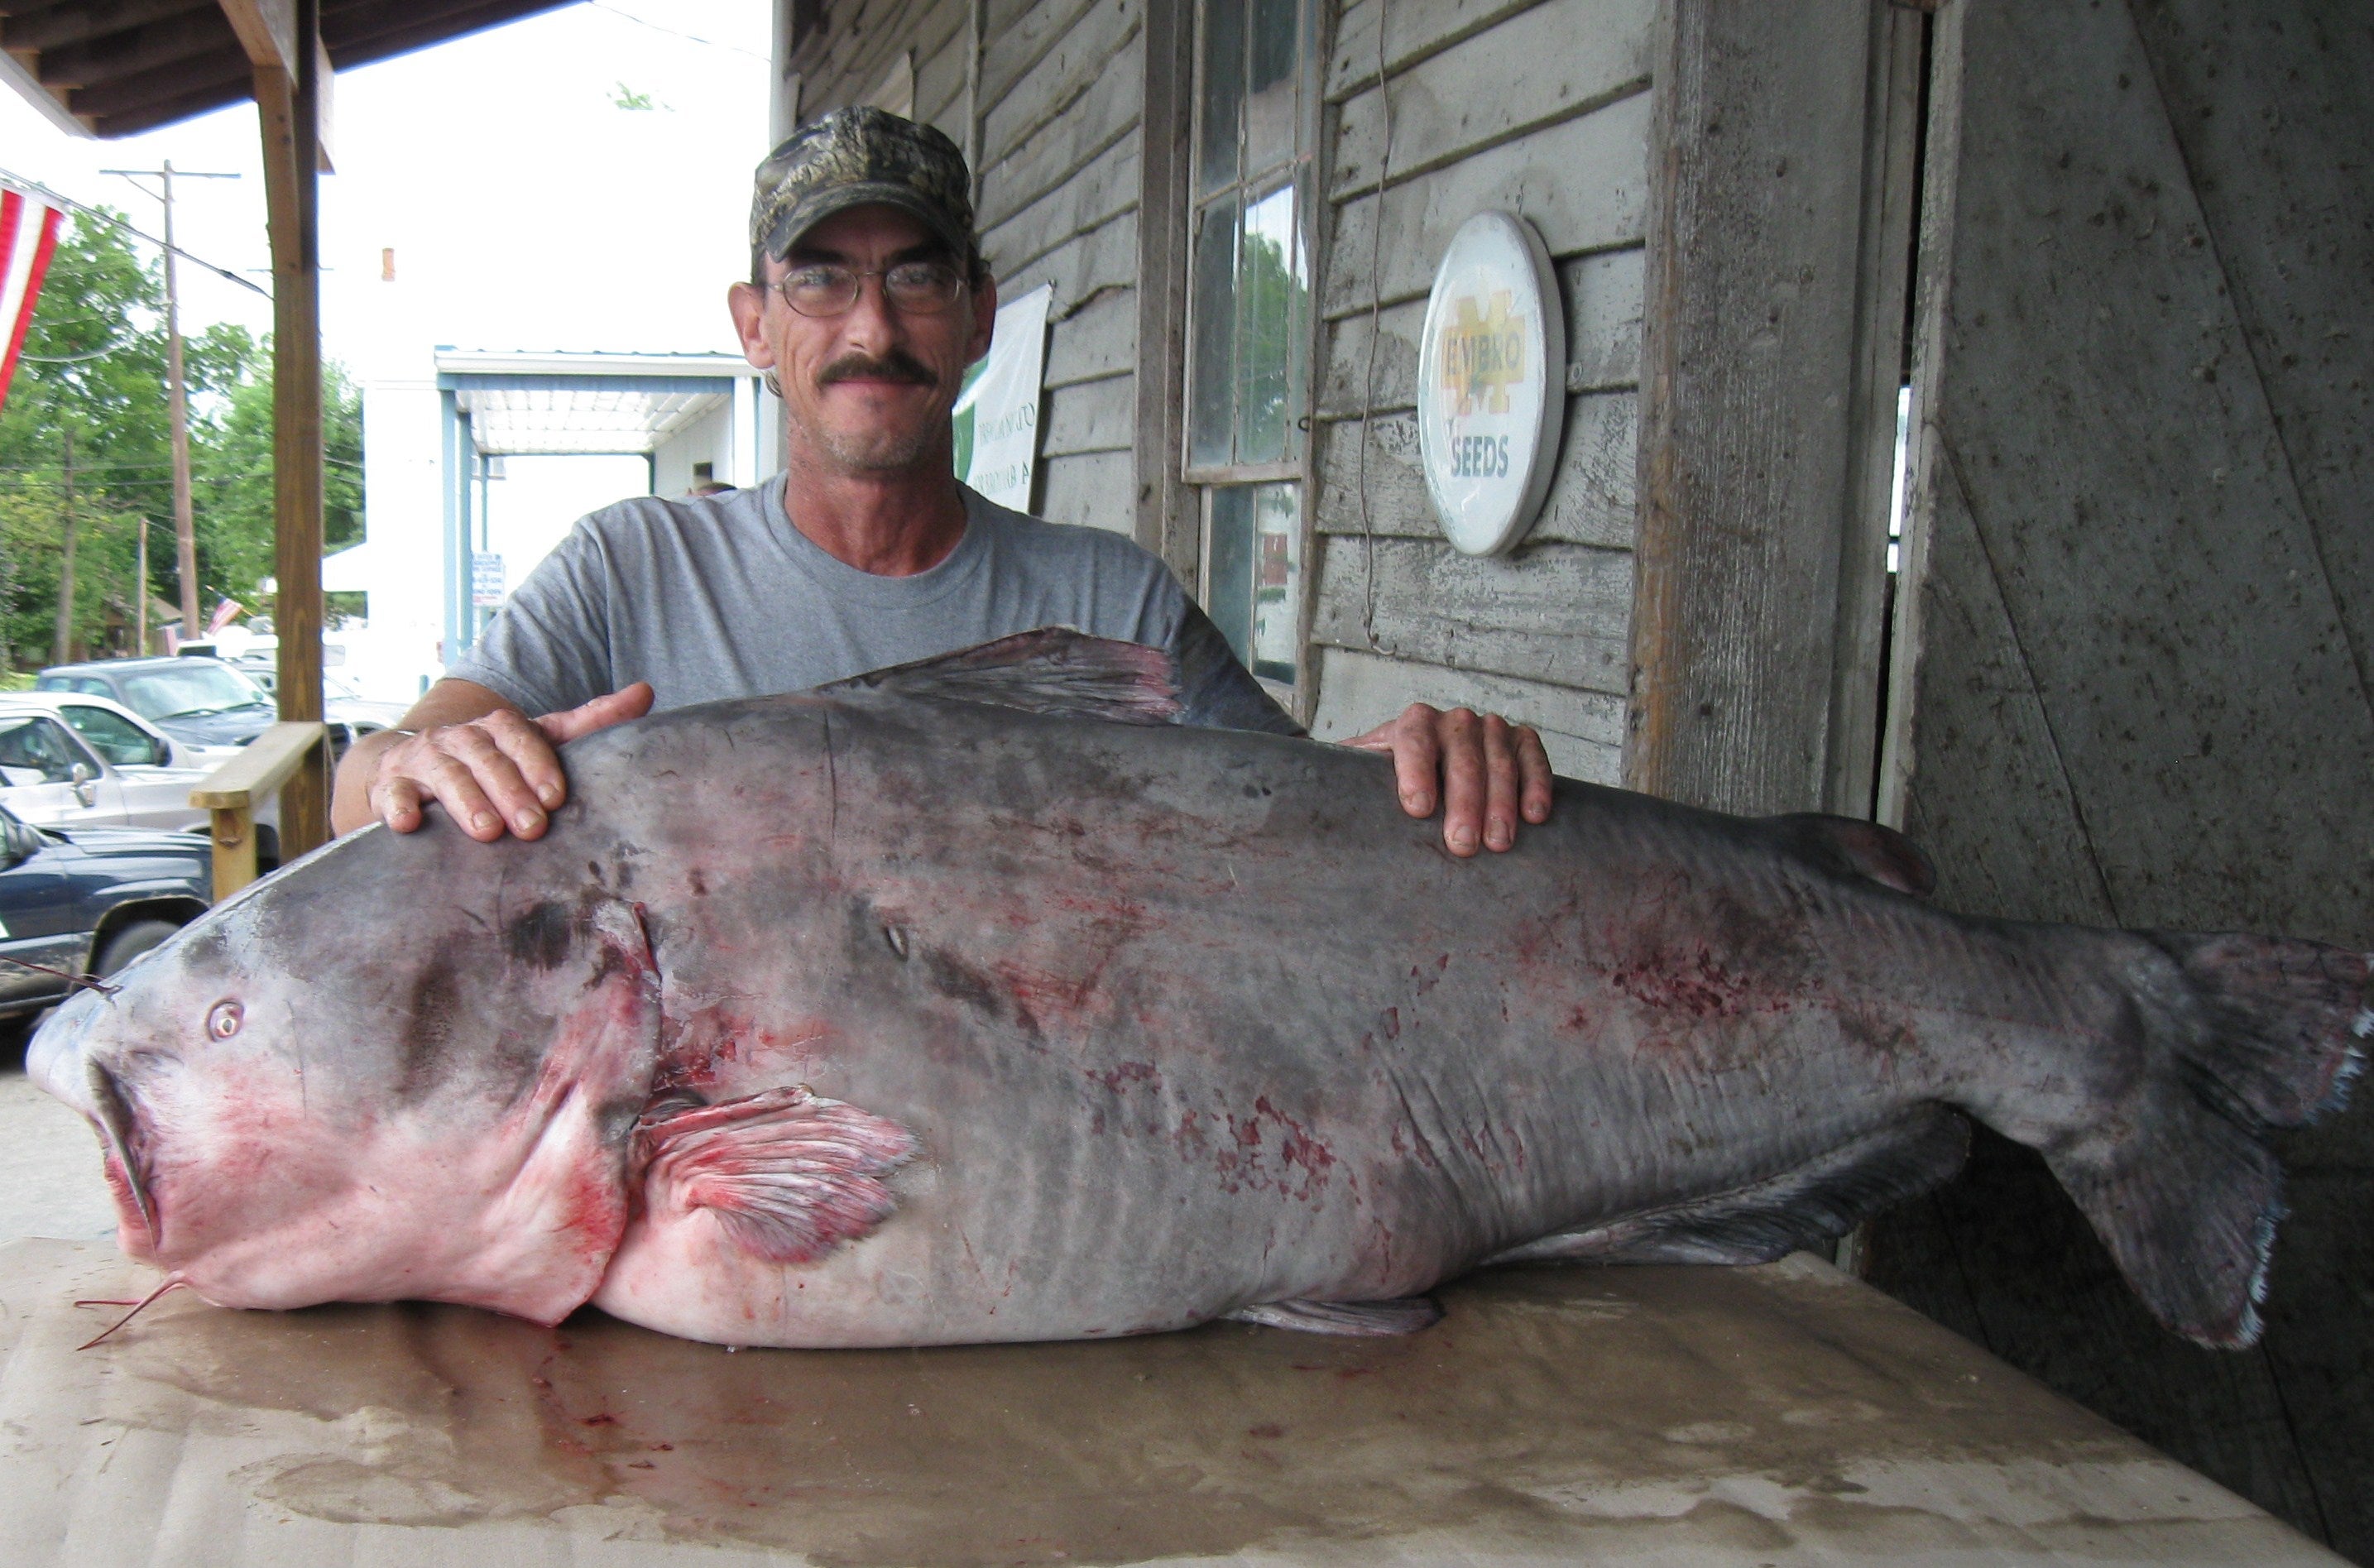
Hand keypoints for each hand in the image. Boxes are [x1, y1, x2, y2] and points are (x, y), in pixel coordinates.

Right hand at [366, 684, 653, 839]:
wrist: (410, 769)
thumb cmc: (492, 762)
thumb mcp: (539, 741)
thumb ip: (589, 723)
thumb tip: (646, 692)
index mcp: (497, 728)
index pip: (519, 734)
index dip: (537, 763)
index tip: (557, 797)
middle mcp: (459, 738)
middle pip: (484, 757)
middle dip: (509, 791)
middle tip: (532, 827)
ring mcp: (422, 760)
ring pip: (443, 774)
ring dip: (465, 801)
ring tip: (487, 832)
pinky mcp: (390, 786)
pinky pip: (391, 793)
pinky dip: (397, 806)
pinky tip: (408, 823)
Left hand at [1343, 703, 1552, 855]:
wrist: (1419, 771)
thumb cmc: (1385, 787)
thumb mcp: (1357, 781)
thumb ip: (1334, 785)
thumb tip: (1284, 800)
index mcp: (1408, 724)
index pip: (1413, 737)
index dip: (1416, 769)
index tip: (1416, 808)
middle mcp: (1451, 720)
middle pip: (1461, 754)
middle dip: (1464, 801)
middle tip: (1463, 846)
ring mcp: (1488, 728)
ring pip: (1499, 758)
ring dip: (1501, 801)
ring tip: (1499, 843)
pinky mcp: (1518, 741)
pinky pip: (1533, 756)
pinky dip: (1537, 782)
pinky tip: (1536, 815)